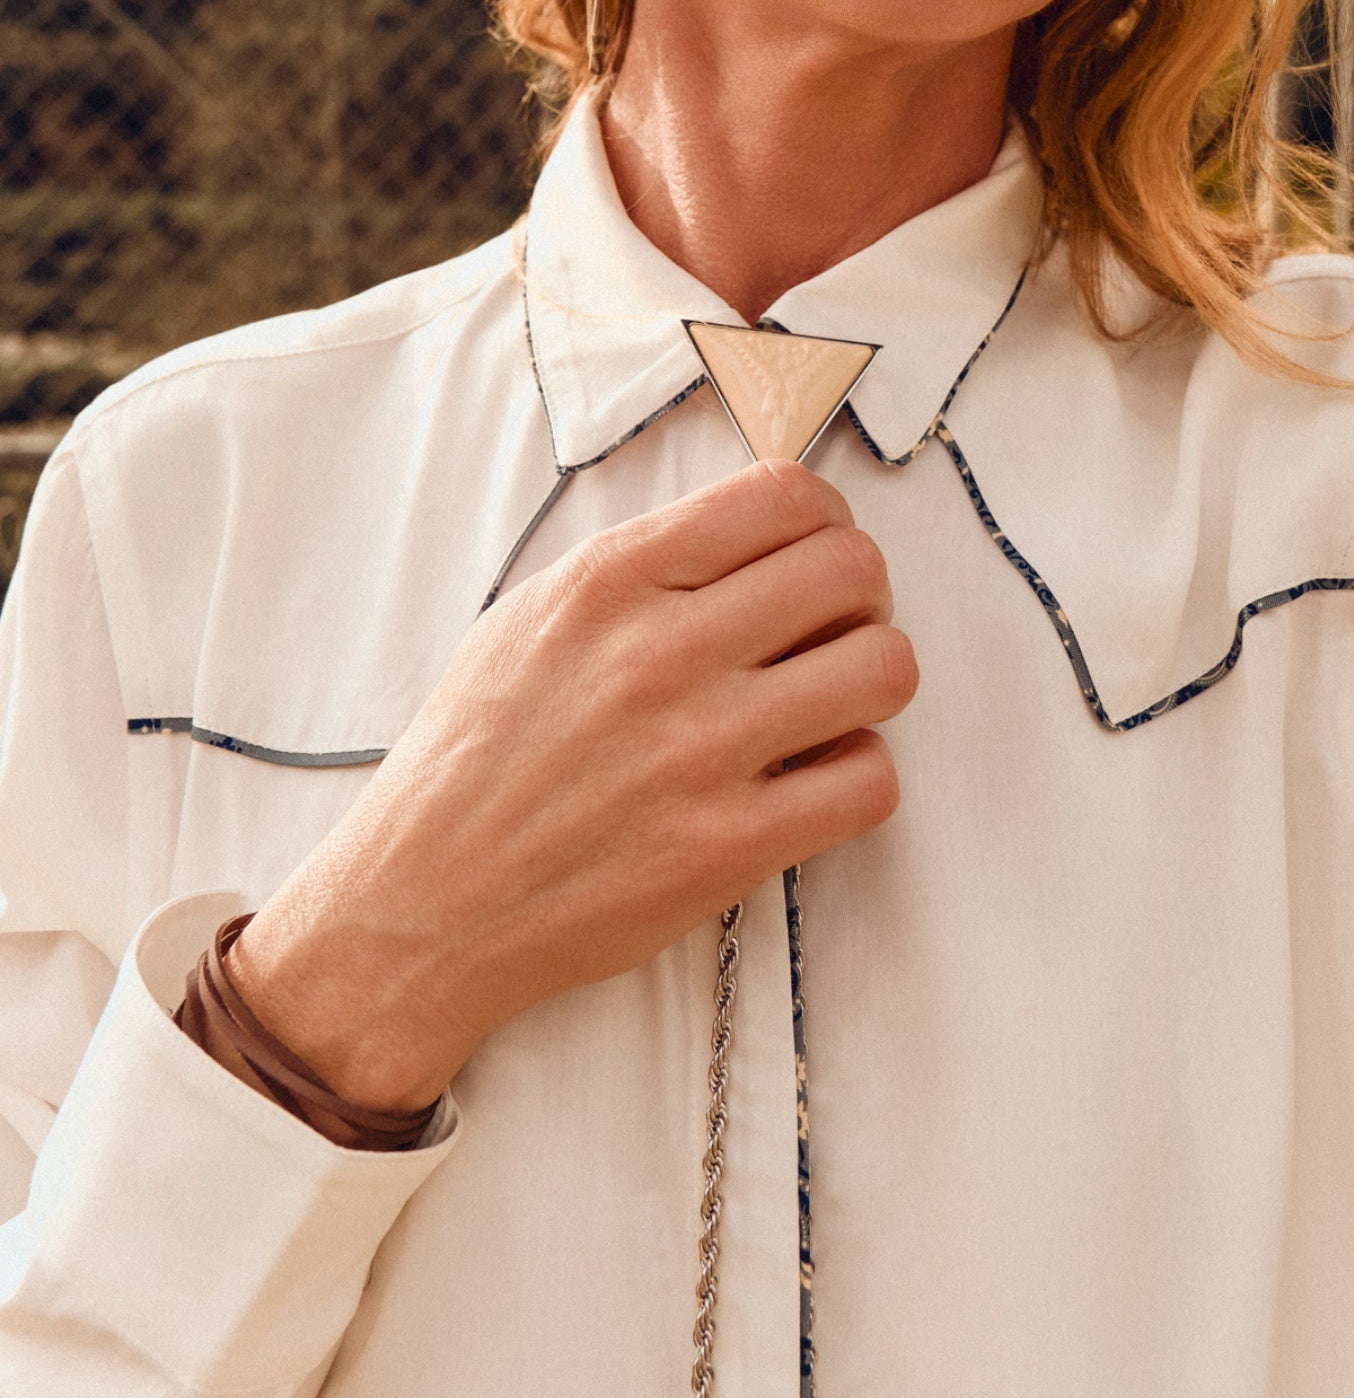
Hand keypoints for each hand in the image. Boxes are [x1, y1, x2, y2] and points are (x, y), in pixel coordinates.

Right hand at [232, 463, 915, 1110]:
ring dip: (873, 682)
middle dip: (863, 595)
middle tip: (834, 631)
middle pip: (853, 570)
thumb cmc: (479, 756)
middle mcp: (660, 653)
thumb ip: (644, 568)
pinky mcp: (727, 849)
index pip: (787, 494)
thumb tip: (757, 534)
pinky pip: (870, 784)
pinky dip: (859, 777)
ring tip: (830, 705)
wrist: (423, 902)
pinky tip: (814, 780)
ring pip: (885, 669)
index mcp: (611, 581)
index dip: (826, 521)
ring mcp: (699, 753)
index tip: (812, 555)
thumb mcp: (534, 616)